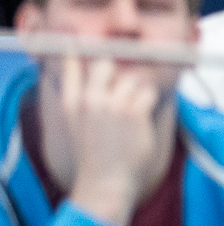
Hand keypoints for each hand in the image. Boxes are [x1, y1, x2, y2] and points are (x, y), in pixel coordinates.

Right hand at [59, 53, 165, 225]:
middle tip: (128, 87)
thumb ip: (82, 97)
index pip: (71, 63)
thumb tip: (100, 74)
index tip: (88, 43)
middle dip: (120, 72)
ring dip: (139, 93)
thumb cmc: (96, 154)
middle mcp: (88, 99)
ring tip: (134, 113)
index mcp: (71, 102)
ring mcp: (111, 105)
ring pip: (134, 79)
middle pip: (106, 62)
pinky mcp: (133, 111)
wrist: (105, 182)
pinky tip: (142, 119)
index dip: (80, 49)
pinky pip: (149, 93)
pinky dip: (150, 104)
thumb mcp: (78, 124)